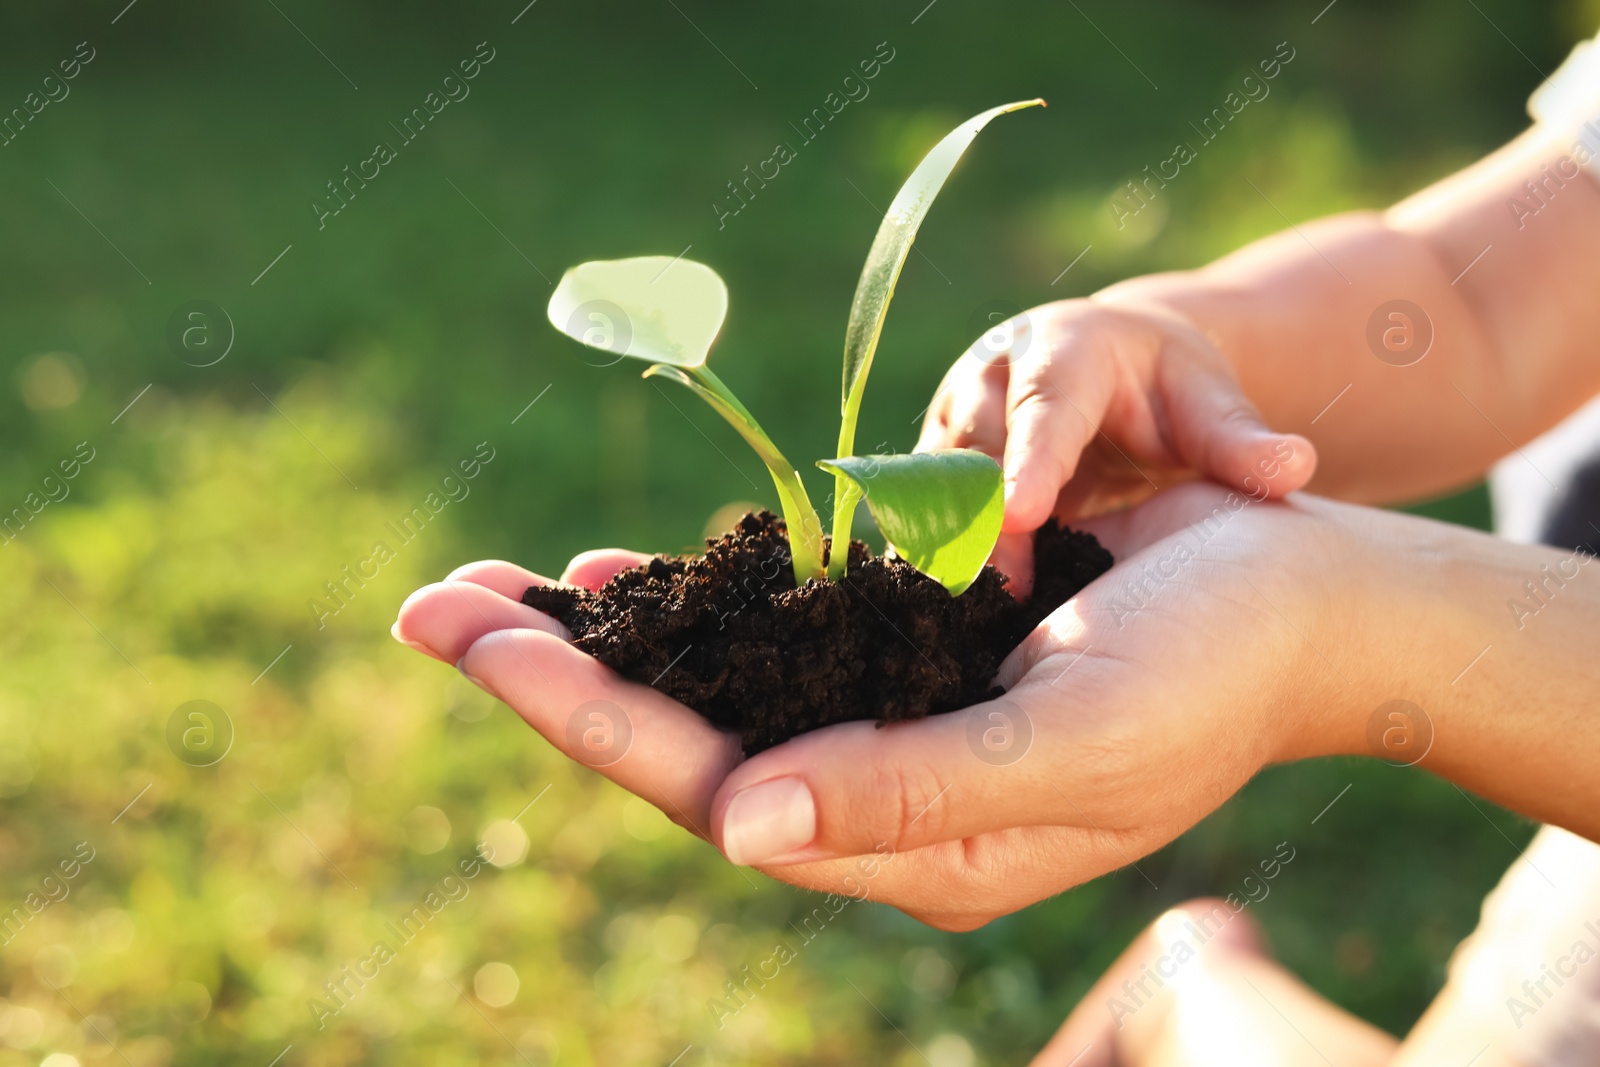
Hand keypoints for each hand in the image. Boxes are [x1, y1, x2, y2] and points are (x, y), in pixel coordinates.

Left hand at [393, 483, 1364, 930]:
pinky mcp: (904, 658)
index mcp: (917, 850)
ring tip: (483, 591)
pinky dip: (690, 605)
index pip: (715, 790)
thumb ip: (908, 795)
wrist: (1299, 602)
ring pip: (710, 693)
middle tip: (423, 608)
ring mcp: (889, 729)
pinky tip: (617, 574)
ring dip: (600, 641)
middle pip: (682, 745)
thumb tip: (733, 828)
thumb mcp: (1073, 742)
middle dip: (554, 676)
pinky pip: (769, 638)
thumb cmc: (1208, 666)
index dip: (592, 718)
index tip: (483, 644)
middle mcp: (882, 799)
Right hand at [918, 296, 1315, 594]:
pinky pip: (916, 519)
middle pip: (971, 453)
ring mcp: (950, 423)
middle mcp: (991, 380)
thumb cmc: (1167, 390)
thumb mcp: (1209, 403)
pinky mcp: (929, 469)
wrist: (1113, 372)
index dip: (1029, 461)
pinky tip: (941, 620)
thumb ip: (1242, 440)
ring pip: (928, 489)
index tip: (1022, 514)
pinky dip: (929, 564)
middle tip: (1002, 595)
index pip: (1044, 408)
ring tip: (960, 617)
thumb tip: (1295, 469)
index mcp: (1064, 351)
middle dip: (979, 522)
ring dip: (942, 549)